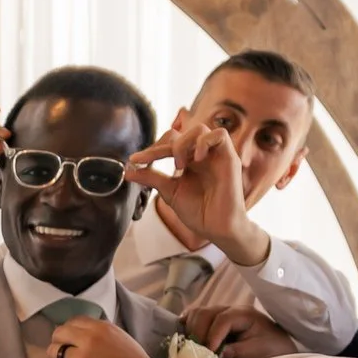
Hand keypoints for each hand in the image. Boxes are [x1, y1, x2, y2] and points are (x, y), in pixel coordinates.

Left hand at [43, 316, 166, 357]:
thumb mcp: (121, 339)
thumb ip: (102, 335)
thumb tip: (85, 335)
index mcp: (102, 328)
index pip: (74, 321)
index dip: (69, 332)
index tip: (70, 342)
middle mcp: (89, 338)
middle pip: (59, 333)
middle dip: (58, 343)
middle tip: (63, 355)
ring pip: (52, 351)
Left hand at [127, 124, 267, 265]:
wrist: (217, 229)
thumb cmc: (198, 212)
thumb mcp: (169, 192)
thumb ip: (151, 178)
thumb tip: (127, 171)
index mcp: (189, 160)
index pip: (169, 142)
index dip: (151, 149)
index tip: (134, 160)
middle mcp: (202, 154)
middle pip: (182, 132)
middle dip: (164, 145)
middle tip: (154, 162)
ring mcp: (216, 155)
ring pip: (200, 128)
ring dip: (183, 143)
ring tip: (179, 165)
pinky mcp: (229, 158)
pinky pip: (220, 134)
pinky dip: (204, 142)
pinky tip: (196, 159)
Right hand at [186, 304, 297, 357]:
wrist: (278, 348)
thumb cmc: (271, 350)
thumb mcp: (259, 353)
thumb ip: (239, 353)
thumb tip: (218, 354)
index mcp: (245, 314)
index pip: (222, 319)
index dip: (212, 335)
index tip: (209, 353)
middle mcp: (231, 310)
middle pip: (205, 313)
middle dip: (199, 333)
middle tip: (199, 352)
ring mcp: (221, 313)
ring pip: (197, 313)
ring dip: (192, 330)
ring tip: (194, 348)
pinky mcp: (214, 321)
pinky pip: (195, 317)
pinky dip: (188, 326)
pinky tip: (187, 338)